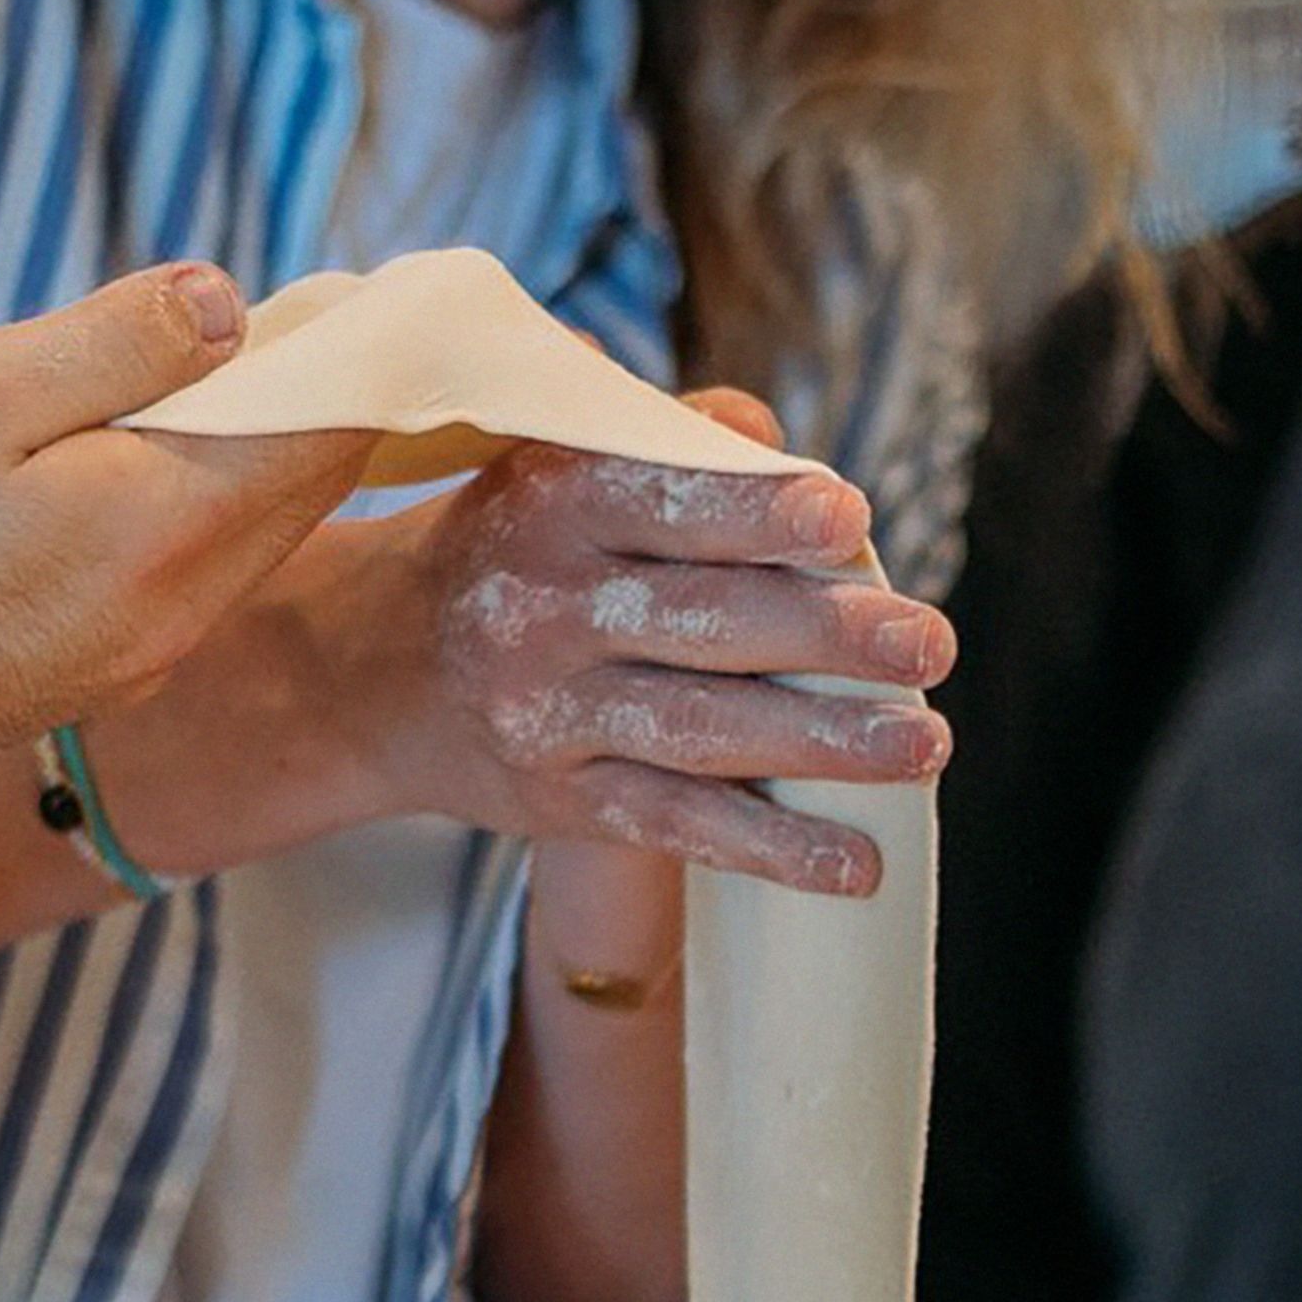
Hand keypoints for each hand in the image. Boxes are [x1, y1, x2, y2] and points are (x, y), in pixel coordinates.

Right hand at [0, 264, 373, 800]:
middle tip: (318, 330)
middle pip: (296, 494)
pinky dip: (204, 514)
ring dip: (257, 463)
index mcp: (169, 527)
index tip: (359, 306)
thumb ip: (113, 349)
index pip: (316, 437)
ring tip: (242, 383)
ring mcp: (148, 656)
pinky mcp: (104, 678)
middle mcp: (184, 609)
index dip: (348, 364)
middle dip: (317, 409)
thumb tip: (229, 305)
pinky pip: (192, 581)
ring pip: (247, 542)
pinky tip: (162, 472)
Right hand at [299, 385, 953, 895]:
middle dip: (826, 637)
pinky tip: (857, 866)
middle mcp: (542, 606)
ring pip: (702, 732)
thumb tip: (769, 438)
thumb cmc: (507, 543)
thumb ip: (661, 436)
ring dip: (824, 745)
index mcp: (547, 498)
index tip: (848, 518)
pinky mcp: (564, 802)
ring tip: (925, 746)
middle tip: (931, 645)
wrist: (370, 671)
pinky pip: (680, 828)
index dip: (756, 511)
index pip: (663, 497)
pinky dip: (772, 849)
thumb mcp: (550, 460)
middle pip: (703, 620)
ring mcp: (550, 713)